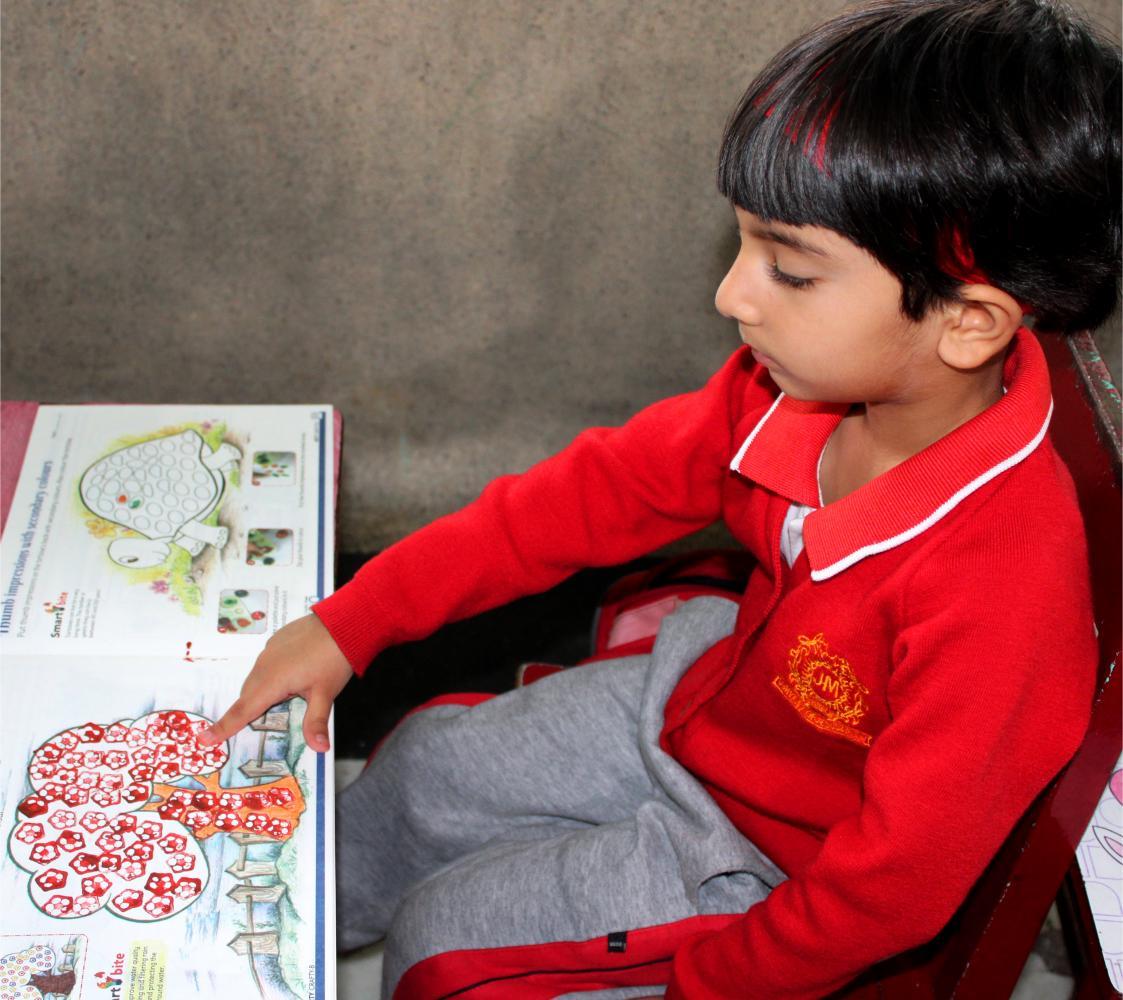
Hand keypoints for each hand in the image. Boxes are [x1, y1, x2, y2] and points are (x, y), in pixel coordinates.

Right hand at [200, 613, 353, 752]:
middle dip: (246, 714)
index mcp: (271, 682)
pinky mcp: (276, 641)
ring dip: (260, 695)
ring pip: (256, 680)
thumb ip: (316, 722)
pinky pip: (265, 665)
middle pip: (248, 697)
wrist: (342, 622)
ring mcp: (269, 651)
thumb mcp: (326, 693)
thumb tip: (319, 749)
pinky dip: (269, 677)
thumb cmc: (333, 658)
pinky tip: (290, 679)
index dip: (223, 727)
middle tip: (250, 729)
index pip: (242, 711)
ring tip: (276, 706)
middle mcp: (264, 666)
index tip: (203, 739)